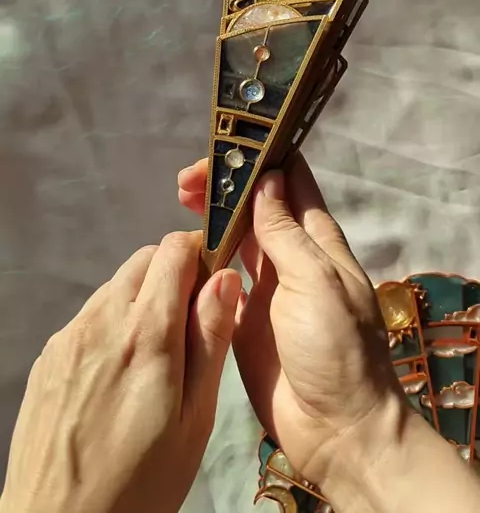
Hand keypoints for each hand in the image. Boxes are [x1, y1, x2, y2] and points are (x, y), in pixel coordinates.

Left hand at [0, 232, 240, 512]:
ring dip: (142, 298)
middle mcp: (102, 321)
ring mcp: (69, 336)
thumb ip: (211, 339)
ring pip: (115, 286)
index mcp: (147, 333)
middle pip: (144, 260)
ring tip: (155, 355)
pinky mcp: (48, 356)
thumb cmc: (141, 483)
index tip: (215, 280)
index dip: (201, 254)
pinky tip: (119, 373)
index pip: (175, 251)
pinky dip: (113, 324)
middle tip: (190, 321)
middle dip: (174, 273)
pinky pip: (89, 316)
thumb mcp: (195, 418)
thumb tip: (226, 278)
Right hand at [178, 156, 404, 486]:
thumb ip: (285, 234)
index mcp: (317, 240)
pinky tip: (180, 253)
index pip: (289, 180)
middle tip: (184, 183)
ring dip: (210, 217)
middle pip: (255, 205)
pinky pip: (219, 279)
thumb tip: (266, 180)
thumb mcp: (314, 282)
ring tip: (177, 204)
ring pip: (235, 237)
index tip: (223, 149)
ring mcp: (267, 288)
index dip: (259, 157)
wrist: (338, 429)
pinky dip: (201, 260)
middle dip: (223, 186)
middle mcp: (291, 256)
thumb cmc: (336, 349)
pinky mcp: (243, 318)